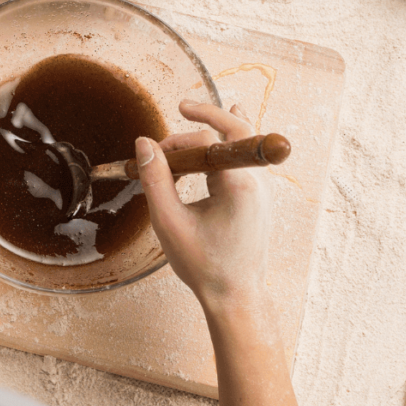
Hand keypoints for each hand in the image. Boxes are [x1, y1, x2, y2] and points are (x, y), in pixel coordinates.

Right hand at [135, 101, 272, 313]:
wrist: (236, 296)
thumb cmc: (205, 265)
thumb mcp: (169, 223)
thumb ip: (155, 180)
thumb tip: (144, 144)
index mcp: (239, 187)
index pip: (207, 142)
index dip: (177, 142)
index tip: (154, 154)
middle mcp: (257, 183)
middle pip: (236, 130)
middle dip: (207, 117)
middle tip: (182, 108)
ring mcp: (262, 190)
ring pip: (245, 143)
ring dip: (219, 130)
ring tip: (199, 113)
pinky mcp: (259, 198)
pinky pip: (247, 159)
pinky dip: (231, 144)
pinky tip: (232, 124)